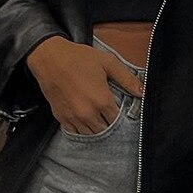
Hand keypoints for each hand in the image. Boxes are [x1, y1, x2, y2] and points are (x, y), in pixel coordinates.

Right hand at [26, 36, 143, 134]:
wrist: (49, 58)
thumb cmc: (79, 58)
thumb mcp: (107, 63)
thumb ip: (127, 79)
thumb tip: (142, 92)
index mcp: (102, 100)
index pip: (117, 120)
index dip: (121, 117)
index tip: (120, 110)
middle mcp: (88, 113)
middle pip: (105, 130)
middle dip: (109, 124)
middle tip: (109, 113)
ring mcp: (73, 118)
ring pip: (91, 134)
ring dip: (96, 128)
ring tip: (98, 117)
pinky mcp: (61, 118)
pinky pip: (75, 133)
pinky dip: (82, 129)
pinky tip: (85, 120)